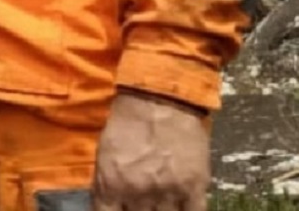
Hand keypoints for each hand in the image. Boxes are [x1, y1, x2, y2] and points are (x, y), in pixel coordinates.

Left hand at [93, 91, 209, 210]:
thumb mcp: (104, 152)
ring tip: (157, 202)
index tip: (119, 210)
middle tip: (142, 203)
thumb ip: (106, 185)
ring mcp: (168, 193)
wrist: (160, 99)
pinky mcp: (194, 188)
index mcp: (111, 183)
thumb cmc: (127, 122)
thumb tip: (109, 207)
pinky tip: (180, 208)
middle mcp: (138, 193)